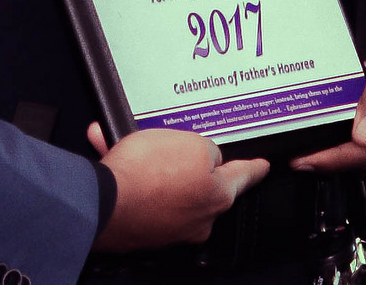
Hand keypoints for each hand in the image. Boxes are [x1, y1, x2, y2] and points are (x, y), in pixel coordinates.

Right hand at [88, 123, 267, 249]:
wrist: (103, 202)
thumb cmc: (148, 176)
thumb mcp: (190, 143)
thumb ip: (206, 148)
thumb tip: (202, 156)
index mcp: (217, 197)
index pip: (243, 177)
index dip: (253, 168)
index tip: (262, 167)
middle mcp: (197, 217)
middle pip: (198, 179)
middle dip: (181, 157)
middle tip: (171, 142)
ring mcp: (169, 224)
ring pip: (162, 182)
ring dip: (147, 159)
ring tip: (127, 140)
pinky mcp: (141, 225)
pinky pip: (139, 189)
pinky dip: (127, 171)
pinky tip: (109, 148)